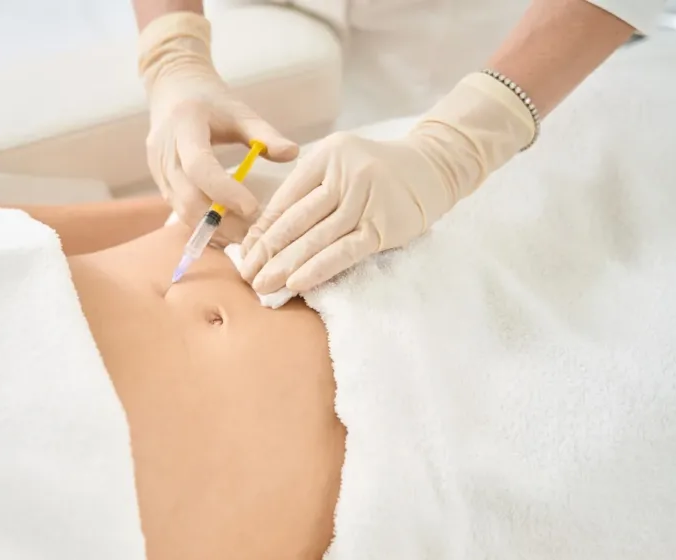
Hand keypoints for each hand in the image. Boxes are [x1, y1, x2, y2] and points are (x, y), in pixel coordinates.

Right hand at [137, 12, 297, 228]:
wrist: (172, 91)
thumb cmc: (210, 101)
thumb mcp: (239, 111)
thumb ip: (264, 134)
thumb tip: (292, 153)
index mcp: (185, 125)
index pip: (200, 166)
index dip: (224, 191)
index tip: (253, 208)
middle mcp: (165, 151)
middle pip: (188, 197)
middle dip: (222, 221)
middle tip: (254, 234)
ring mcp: (157, 170)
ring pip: (182, 210)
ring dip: (213, 228)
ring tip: (244, 235)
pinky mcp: (159, 183)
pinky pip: (180, 210)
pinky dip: (203, 224)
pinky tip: (227, 228)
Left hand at [237, 72, 537, 294]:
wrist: (433, 166)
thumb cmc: (376, 171)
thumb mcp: (339, 164)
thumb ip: (308, 190)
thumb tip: (266, 234)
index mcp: (326, 156)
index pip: (285, 199)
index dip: (262, 230)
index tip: (243, 254)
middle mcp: (345, 174)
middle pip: (296, 220)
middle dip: (267, 251)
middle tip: (245, 276)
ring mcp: (366, 200)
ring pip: (316, 238)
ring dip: (285, 266)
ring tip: (263, 286)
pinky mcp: (384, 226)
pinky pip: (343, 252)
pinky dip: (317, 269)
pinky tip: (296, 284)